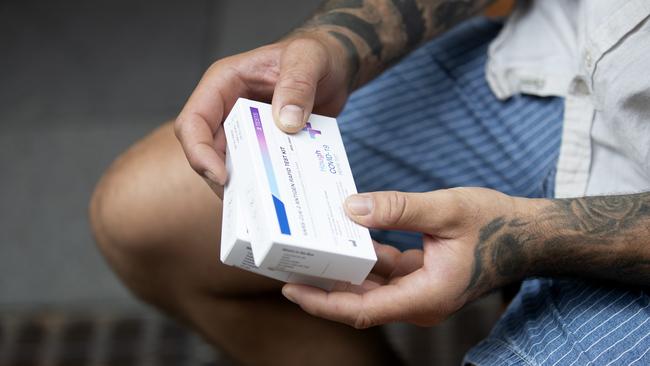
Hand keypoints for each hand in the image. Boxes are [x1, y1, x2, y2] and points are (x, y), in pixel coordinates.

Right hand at [174, 32, 354, 192]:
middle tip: (249, 199)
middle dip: (221, 177)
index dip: (199, 152)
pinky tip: (282, 197)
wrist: (334, 67)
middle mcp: (227, 108)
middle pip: (206, 151)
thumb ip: (298, 84)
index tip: (222, 176)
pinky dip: (266, 183)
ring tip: (266, 203)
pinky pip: (256, 169)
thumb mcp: (309, 59)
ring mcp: (244, 129)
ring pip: (229, 165)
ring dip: (244, 185)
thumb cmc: (316, 54)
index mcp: (224, 83)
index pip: (194, 121)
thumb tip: (287, 122)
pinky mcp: (263, 145)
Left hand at [282, 187, 540, 327]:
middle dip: (322, 288)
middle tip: (286, 267)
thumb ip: (398, 209)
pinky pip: (382, 274)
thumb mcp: (446, 210)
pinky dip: (362, 258)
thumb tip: (351, 209)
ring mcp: (418, 292)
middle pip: (359, 303)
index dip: (324, 303)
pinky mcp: (418, 278)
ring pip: (369, 289)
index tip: (292, 288)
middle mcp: (419, 302)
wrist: (527, 234)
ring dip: (340, 272)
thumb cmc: (495, 224)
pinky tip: (345, 234)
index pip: (364, 310)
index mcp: (426, 295)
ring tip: (307, 250)